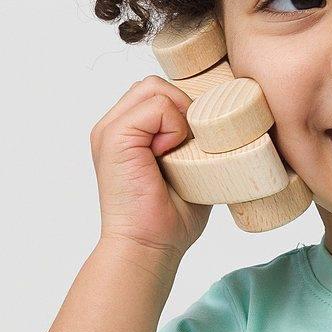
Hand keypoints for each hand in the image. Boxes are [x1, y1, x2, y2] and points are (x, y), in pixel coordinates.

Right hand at [88, 76, 212, 258]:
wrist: (148, 247)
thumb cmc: (169, 219)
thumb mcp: (189, 169)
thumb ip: (193, 141)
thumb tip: (222, 122)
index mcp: (127, 134)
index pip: (158, 94)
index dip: (183, 111)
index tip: (190, 148)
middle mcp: (113, 127)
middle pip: (155, 84)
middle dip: (181, 108)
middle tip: (187, 148)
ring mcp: (110, 130)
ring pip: (155, 87)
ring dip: (178, 116)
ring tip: (177, 152)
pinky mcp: (114, 136)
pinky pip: (156, 104)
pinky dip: (173, 127)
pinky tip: (169, 156)